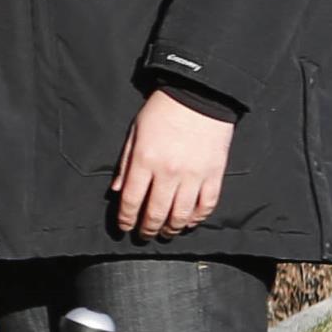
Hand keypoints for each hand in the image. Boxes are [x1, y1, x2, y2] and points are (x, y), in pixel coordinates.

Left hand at [111, 91, 232, 240]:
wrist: (200, 96)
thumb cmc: (162, 112)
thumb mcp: (135, 133)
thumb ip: (125, 163)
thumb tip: (116, 191)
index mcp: (145, 161)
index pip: (131, 200)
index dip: (126, 218)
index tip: (124, 227)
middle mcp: (168, 173)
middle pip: (155, 213)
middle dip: (147, 229)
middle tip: (144, 235)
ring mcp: (194, 176)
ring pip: (181, 215)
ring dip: (171, 228)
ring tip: (166, 232)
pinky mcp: (214, 174)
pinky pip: (206, 205)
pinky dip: (197, 218)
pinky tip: (189, 222)